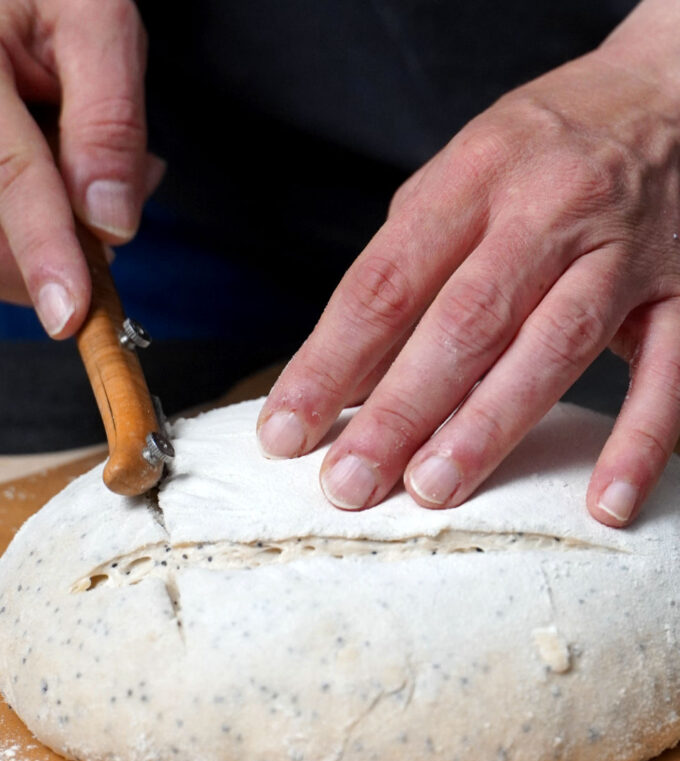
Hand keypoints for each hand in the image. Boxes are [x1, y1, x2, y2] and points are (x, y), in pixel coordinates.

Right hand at [0, 0, 161, 335]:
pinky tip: (55, 188)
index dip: (43, 255)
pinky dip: (23, 234)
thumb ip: (109, 120)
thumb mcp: (99, 22)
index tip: (72, 312)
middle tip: (101, 238)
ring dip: (35, 247)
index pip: (4, 180)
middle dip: (32, 268)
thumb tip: (110, 221)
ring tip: (82, 180)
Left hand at [257, 0, 679, 527]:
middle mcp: (549, 208)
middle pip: (462, 322)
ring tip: (431, 488)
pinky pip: (667, 375)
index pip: (385, 282)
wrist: (674, 90)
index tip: (287, 431)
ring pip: (550, 347)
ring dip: (487, 426)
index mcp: (475, 176)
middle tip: (350, 480)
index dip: (328, 363)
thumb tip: (349, 373)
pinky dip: (637, 443)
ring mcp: (623, 252)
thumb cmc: (547, 147)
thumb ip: (408, 265)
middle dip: (398, 410)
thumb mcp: (461, 175)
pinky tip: (602, 502)